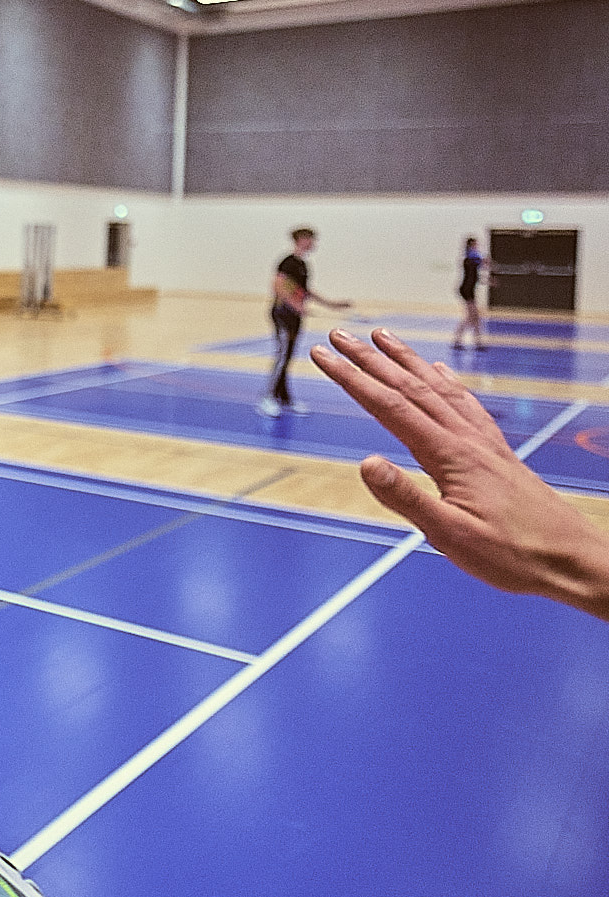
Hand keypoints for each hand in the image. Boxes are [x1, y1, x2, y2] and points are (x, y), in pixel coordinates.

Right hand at [312, 328, 608, 618]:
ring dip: (405, 360)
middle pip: (410, 388)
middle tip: (339, 335)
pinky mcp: (497, 452)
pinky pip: (466, 404)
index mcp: (450, 456)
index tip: (322, 355)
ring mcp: (484, 443)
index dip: (352, 378)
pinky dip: (446, 381)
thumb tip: (364, 462)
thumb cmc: (514, 555)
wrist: (573, 560)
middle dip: (370, 359)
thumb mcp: (450, 536)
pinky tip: (440, 372)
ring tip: (383, 337)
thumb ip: (405, 498)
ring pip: (438, 389)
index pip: (389, 407)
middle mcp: (466, 440)